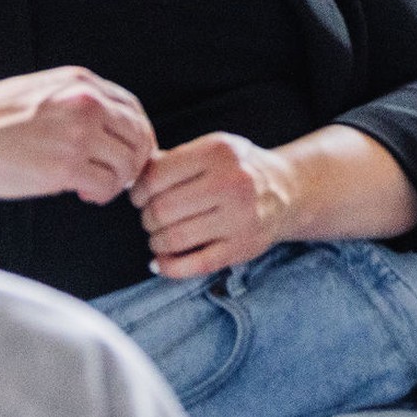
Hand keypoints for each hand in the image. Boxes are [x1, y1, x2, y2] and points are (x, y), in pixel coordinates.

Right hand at [0, 66, 154, 204]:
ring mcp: (77, 133)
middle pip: (139, 135)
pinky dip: (102, 194)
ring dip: (118, 180)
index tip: (127, 153)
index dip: (137, 135)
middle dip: (133, 160)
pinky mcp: (66, 166)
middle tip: (115, 177)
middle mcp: (85, 102)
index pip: (132, 108)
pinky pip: (107, 185)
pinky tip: (84, 194)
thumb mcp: (40, 93)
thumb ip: (75, 104)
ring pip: (129, 162)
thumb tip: (106, 131)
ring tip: (95, 187)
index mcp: (79, 82)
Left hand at [132, 132, 301, 279]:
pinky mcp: (242, 247)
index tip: (140, 197)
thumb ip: (173, 160)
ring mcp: (239, 217)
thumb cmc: (239, 169)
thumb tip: (130, 178)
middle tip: (151, 218)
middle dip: (147, 218)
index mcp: (219, 151)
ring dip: (156, 242)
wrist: (286, 190)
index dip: (139, 190)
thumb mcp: (212, 149)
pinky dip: (168, 267)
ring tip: (159, 237)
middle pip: (162, 210)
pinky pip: (193, 265)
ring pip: (173, 238)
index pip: (156, 176)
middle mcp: (232, 182)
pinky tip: (162, 261)